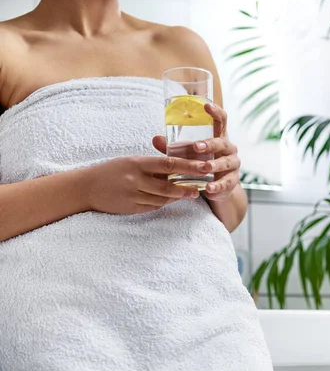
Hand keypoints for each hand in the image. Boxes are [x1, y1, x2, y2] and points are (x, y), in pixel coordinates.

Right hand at [83, 156, 203, 214]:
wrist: (85, 187)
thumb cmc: (111, 171)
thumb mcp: (131, 161)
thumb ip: (152, 165)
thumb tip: (177, 167)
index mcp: (137, 163)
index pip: (168, 164)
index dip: (188, 166)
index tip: (203, 167)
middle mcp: (135, 180)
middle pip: (167, 186)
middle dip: (186, 187)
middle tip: (200, 187)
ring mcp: (133, 195)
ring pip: (162, 198)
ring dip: (177, 196)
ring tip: (190, 193)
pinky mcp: (132, 208)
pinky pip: (153, 206)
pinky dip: (163, 203)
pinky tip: (170, 199)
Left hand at [152, 103, 240, 201]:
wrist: (218, 187)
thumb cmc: (202, 163)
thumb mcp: (189, 154)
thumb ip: (175, 148)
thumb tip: (156, 139)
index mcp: (219, 137)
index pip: (221, 120)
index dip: (215, 112)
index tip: (206, 105)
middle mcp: (229, 149)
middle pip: (222, 142)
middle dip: (210, 144)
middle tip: (197, 147)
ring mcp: (233, 165)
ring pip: (226, 163)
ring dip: (215, 165)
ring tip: (205, 168)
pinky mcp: (232, 181)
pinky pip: (226, 183)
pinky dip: (218, 186)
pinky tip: (209, 189)